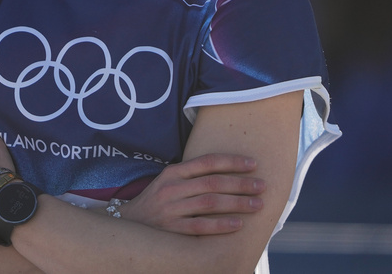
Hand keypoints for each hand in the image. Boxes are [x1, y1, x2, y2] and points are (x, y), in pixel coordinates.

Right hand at [120, 153, 263, 234]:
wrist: (128, 224)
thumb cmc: (157, 201)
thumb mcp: (169, 181)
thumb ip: (192, 176)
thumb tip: (228, 172)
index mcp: (173, 172)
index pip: (207, 162)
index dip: (232, 162)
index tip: (254, 164)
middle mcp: (172, 188)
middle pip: (213, 182)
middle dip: (241, 183)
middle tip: (262, 186)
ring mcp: (171, 209)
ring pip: (210, 203)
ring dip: (237, 203)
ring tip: (257, 204)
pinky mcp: (171, 230)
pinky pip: (201, 226)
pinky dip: (221, 225)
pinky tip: (238, 224)